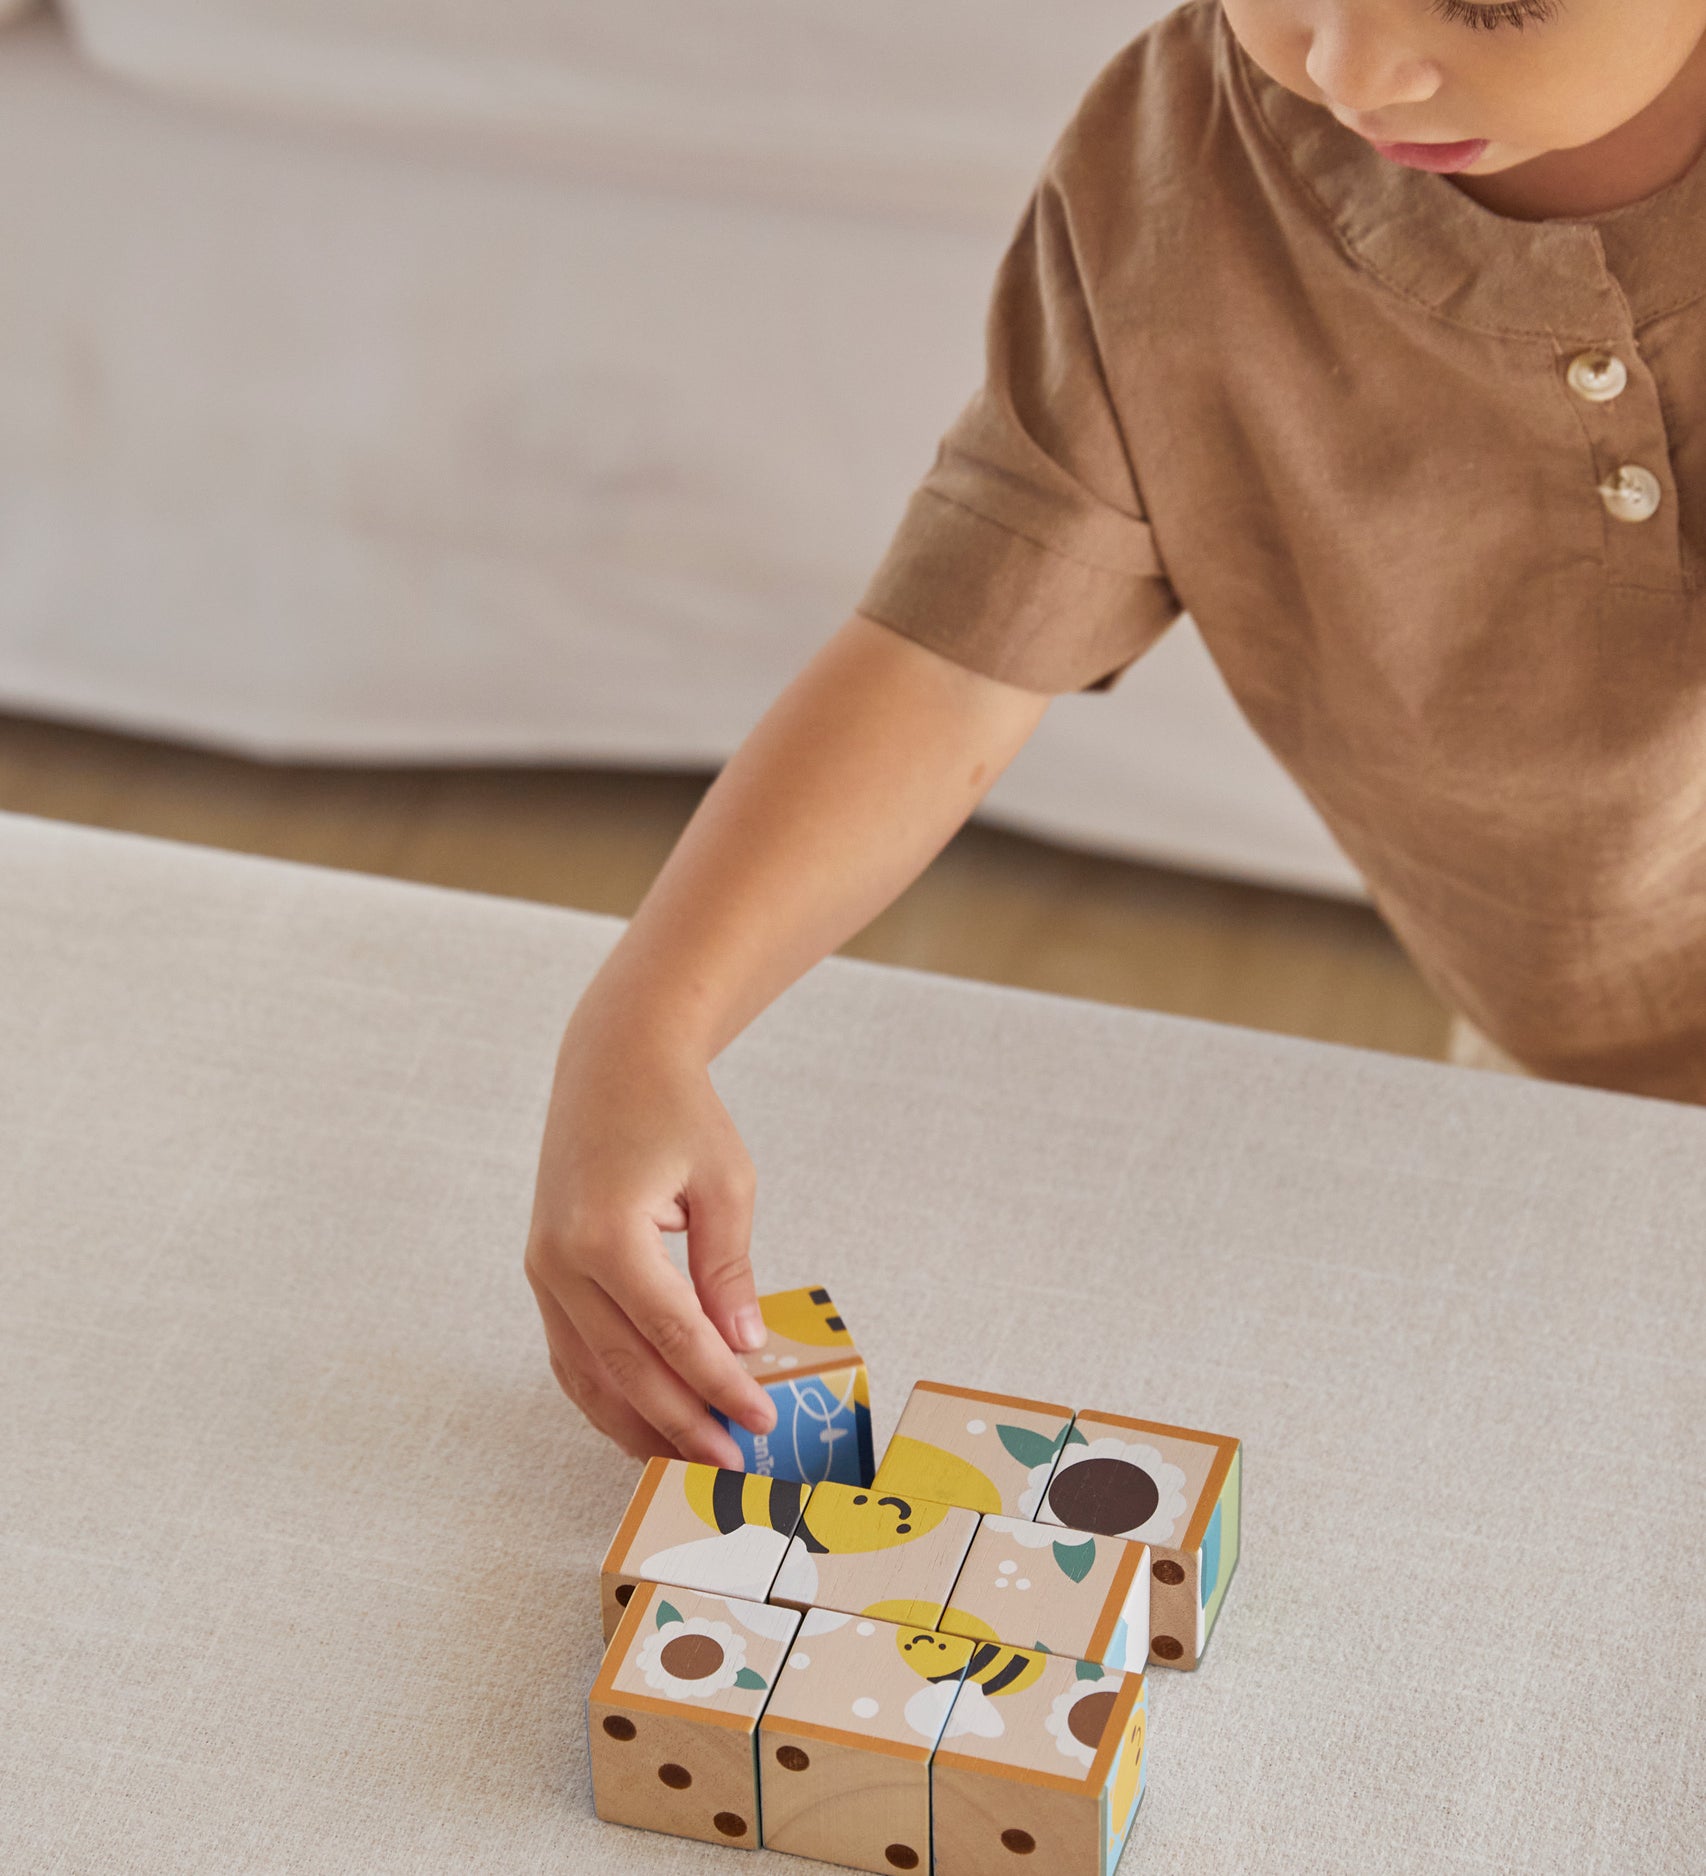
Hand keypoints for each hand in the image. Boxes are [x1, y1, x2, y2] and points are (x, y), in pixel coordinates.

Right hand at [524, 1012, 776, 1467]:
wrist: (612, 1064)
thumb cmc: (676, 1113)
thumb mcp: (724, 1183)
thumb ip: (728, 1271)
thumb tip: (743, 1347)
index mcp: (605, 1234)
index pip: (673, 1335)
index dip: (719, 1386)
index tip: (759, 1421)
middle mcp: (560, 1261)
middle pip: (626, 1367)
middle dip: (682, 1422)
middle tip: (731, 1461)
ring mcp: (542, 1272)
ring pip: (587, 1375)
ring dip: (638, 1423)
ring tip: (688, 1460)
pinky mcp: (543, 1275)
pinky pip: (570, 1354)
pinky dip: (605, 1395)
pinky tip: (643, 1424)